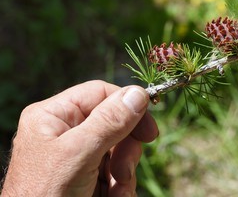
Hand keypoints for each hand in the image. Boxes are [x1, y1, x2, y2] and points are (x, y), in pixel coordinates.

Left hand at [1, 81, 157, 195]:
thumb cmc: (46, 194)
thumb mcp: (78, 154)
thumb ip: (109, 122)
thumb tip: (139, 93)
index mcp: (54, 115)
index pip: (100, 93)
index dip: (127, 105)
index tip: (149, 127)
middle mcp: (66, 131)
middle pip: (115, 122)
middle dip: (125, 147)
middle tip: (124, 169)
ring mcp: (79, 155)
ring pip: (121, 148)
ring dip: (125, 171)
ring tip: (116, 190)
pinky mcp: (89, 176)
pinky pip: (118, 170)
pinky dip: (122, 185)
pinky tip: (114, 196)